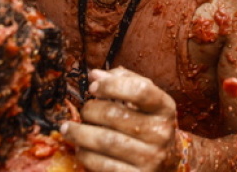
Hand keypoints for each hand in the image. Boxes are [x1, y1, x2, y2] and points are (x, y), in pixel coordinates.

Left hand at [63, 68, 179, 171]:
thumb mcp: (145, 101)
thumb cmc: (149, 125)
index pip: (140, 90)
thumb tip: (94, 74)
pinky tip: (80, 149)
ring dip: (79, 133)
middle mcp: (161, 133)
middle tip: (83, 111)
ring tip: (68, 129)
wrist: (168, 163)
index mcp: (165, 108)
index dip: (111, 85)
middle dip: (90, 110)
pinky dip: (86, 155)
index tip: (93, 87)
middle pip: (115, 115)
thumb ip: (123, 82)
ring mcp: (151, 158)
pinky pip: (103, 166)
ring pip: (106, 141)